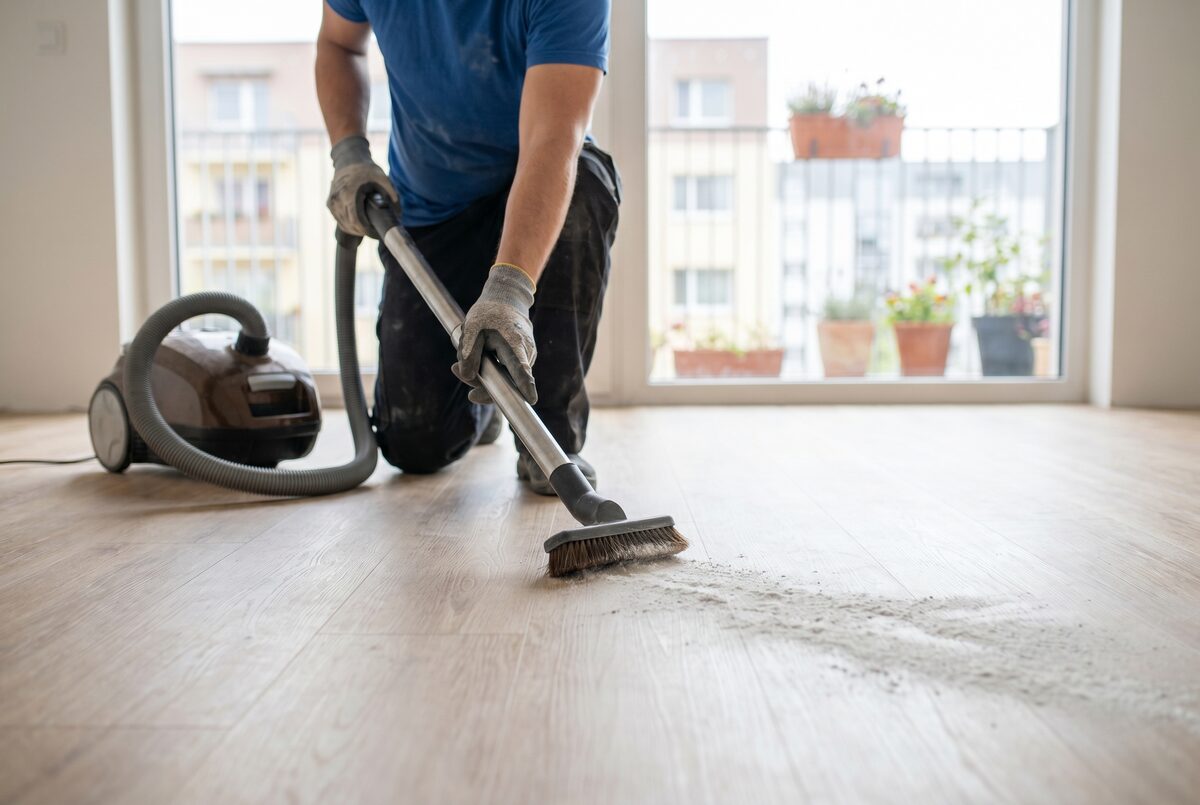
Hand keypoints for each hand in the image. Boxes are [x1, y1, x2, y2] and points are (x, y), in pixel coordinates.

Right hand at [326, 135, 398, 236]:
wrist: (349, 159)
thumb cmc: (366, 169)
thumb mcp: (382, 179)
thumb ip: (391, 195)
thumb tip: (399, 214)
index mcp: (348, 194)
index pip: (356, 221)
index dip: (367, 230)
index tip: (376, 231)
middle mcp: (337, 199)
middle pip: (350, 225)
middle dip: (363, 231)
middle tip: (375, 231)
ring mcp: (332, 202)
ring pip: (344, 225)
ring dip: (356, 230)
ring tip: (368, 228)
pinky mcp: (330, 203)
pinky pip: (339, 220)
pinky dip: (349, 225)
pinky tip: (358, 225)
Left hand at [451, 264, 537, 404]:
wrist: (506, 299)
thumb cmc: (489, 313)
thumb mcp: (472, 329)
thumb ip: (469, 353)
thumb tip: (467, 377)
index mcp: (515, 344)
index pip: (521, 369)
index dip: (525, 386)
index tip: (531, 399)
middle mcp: (526, 354)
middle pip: (508, 382)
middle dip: (482, 384)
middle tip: (455, 370)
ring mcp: (525, 358)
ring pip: (504, 378)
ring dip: (482, 374)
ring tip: (464, 356)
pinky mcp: (521, 360)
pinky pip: (504, 372)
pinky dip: (488, 369)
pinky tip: (477, 355)